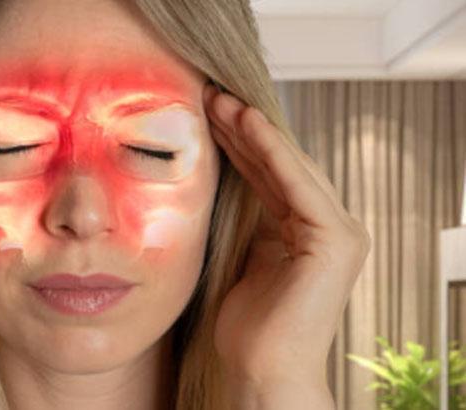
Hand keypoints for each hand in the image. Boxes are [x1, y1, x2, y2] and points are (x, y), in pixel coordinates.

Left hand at [204, 86, 370, 386]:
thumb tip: (222, 184)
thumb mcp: (244, 256)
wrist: (261, 369)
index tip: (206, 116)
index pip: (269, 175)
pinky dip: (271, 151)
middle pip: (279, 166)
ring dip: (252, 131)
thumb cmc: (248, 325)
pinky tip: (246, 124)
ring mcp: (338, 232)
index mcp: (305, 231)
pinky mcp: (335, 240)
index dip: (239, 143)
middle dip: (242, 130)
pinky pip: (296, 184)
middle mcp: (327, 226)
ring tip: (219, 102)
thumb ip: (249, 221)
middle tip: (208, 98)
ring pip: (288, 167)